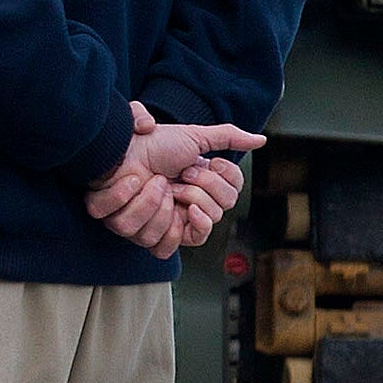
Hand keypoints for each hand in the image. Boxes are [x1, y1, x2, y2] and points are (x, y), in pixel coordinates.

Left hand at [89, 103, 259, 258]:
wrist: (119, 148)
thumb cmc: (152, 143)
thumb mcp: (194, 136)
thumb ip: (227, 137)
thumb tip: (262, 140)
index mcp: (202, 191)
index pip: (229, 200)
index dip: (218, 182)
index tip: (202, 163)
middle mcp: (186, 211)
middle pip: (215, 214)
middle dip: (197, 188)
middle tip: (178, 174)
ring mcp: (163, 224)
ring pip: (187, 228)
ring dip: (169, 199)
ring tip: (155, 182)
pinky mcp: (140, 232)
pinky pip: (162, 247)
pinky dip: (153, 216)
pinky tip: (150, 196)